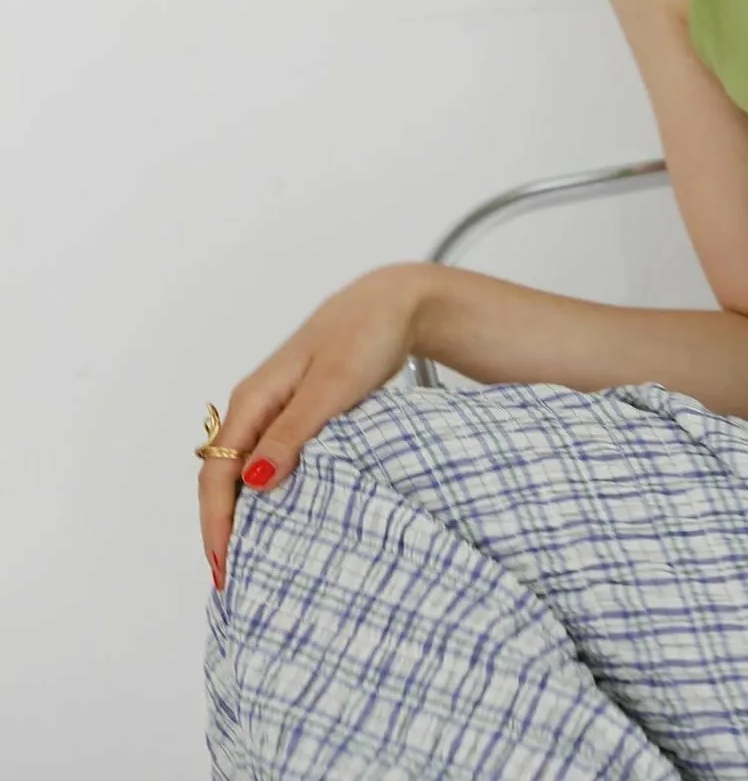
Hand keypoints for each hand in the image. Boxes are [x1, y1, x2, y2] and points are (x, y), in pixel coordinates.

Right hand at [198, 262, 431, 588]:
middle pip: (224, 477)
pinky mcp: (300, 413)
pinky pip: (272, 461)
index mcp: (253, 399)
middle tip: (234, 581)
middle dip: (224, 528)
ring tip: (253, 562)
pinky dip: (270, 494)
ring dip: (245, 514)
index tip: (225, 569)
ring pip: (246, 472)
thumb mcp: (331, 386)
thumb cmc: (364, 335)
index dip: (216, 524)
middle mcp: (256, 406)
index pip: (217, 473)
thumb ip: (293, 433)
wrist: (396, 303)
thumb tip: (255, 484)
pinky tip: (283, 518)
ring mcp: (277, 409)